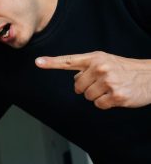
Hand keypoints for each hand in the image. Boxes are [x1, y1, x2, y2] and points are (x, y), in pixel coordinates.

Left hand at [36, 51, 150, 108]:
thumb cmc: (126, 69)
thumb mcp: (107, 61)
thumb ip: (87, 67)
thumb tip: (75, 79)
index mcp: (95, 58)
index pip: (69, 61)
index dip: (51, 62)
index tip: (37, 62)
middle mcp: (100, 67)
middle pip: (77, 87)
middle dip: (88, 88)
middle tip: (105, 82)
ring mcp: (108, 82)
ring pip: (87, 97)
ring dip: (98, 96)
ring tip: (113, 88)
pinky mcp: (116, 96)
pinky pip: (98, 105)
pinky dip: (106, 103)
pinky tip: (117, 96)